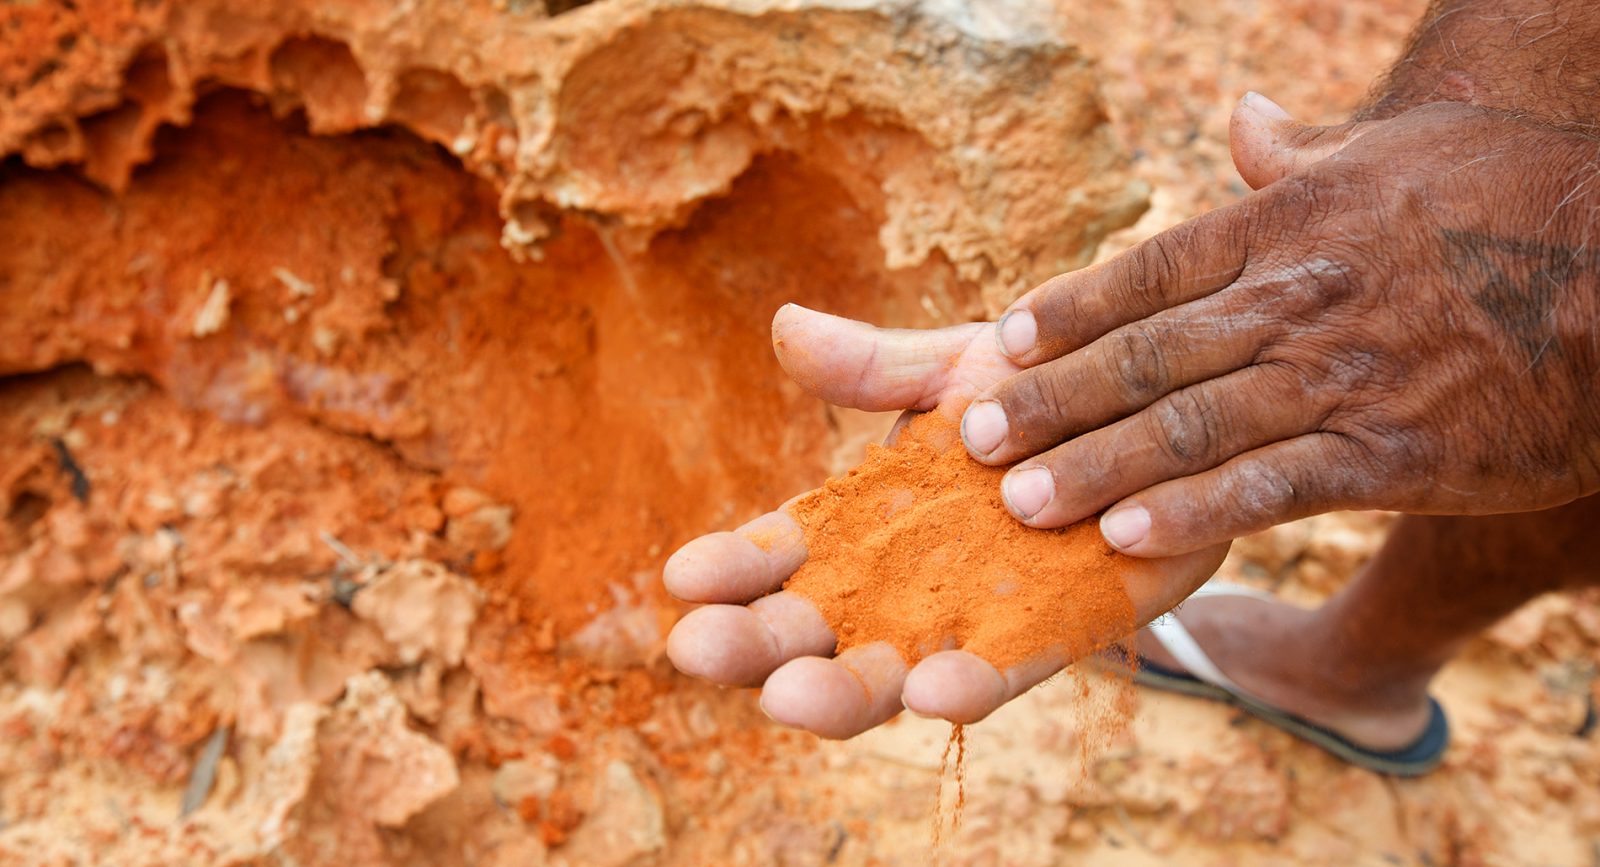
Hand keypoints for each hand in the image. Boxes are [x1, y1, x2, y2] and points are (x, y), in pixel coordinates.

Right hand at [664, 306, 1226, 737]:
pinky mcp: (1061, 630)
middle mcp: (907, 583)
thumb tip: (785, 327)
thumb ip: (874, 366)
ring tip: (789, 698)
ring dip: (840, 690)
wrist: (1165, 406)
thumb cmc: (1043, 390)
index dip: (733, 568)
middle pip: (816, 630)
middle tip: (697, 649)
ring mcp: (977, 614)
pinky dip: (971, 684)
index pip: (783, 556)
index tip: (679, 577)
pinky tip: (936, 692)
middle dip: (755, 645)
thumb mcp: (954, 368)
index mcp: (866, 525)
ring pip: (893, 670)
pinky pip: (1011, 669)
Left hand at [958, 95, 1599, 556]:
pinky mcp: (1390, 454)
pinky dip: (1194, 513)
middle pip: (1144, 355)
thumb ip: (1304, 153)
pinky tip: (1127, 539)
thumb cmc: (1515, 200)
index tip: (996, 347)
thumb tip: (1241, 121)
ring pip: (1188, 426)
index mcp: (1290, 225)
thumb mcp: (1403, 150)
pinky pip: (1270, 486)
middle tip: (970, 440)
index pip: (1148, 270)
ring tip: (1018, 502)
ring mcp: (1339, 379)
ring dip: (1094, 466)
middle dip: (1050, 401)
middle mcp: (1296, 300)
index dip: (1065, 312)